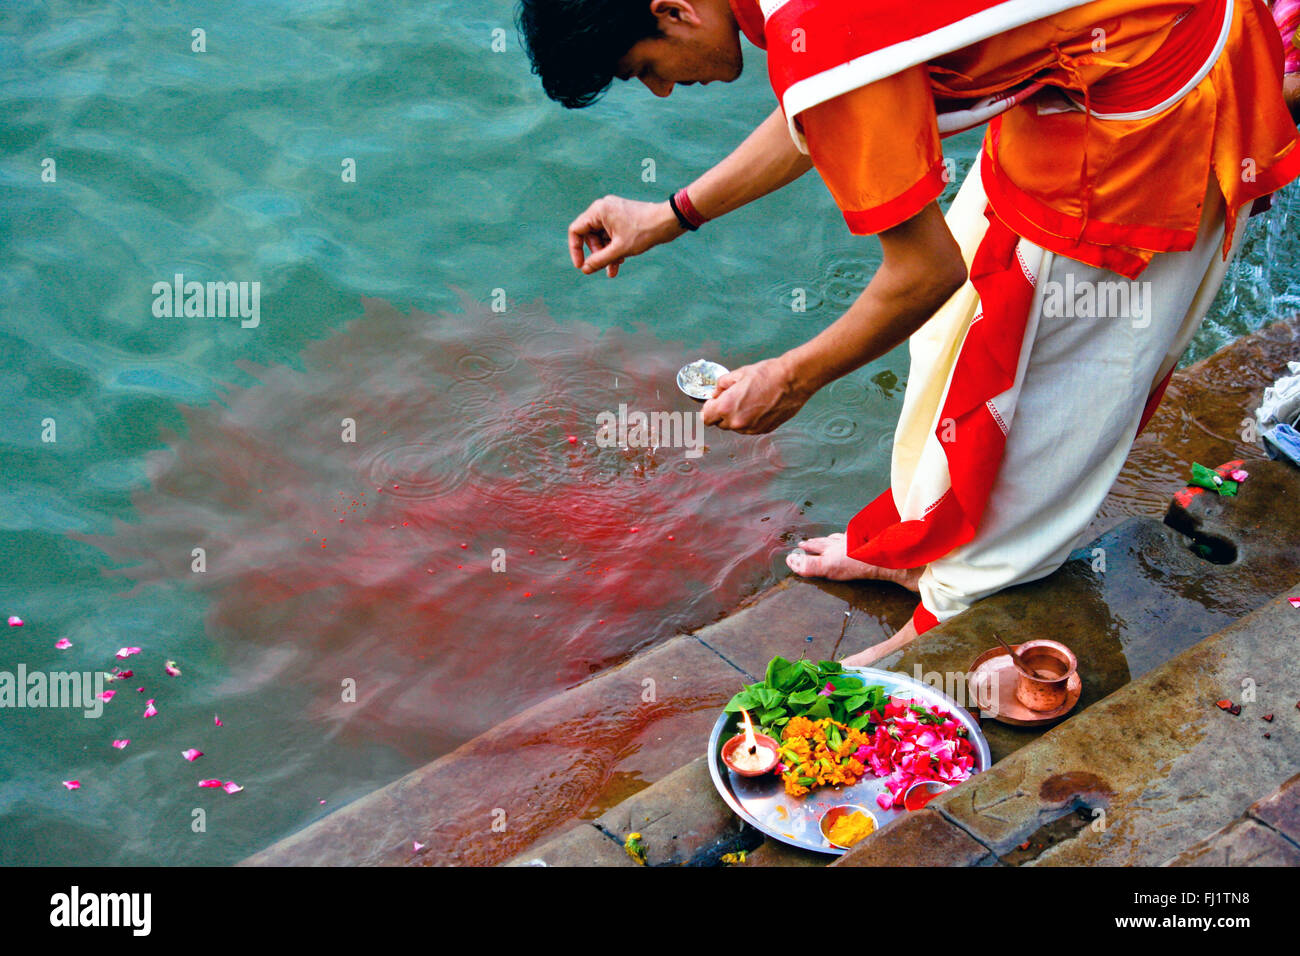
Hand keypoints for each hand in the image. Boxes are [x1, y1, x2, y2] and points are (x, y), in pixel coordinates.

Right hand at [568, 196, 684, 276]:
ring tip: (616, 268)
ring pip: (601, 238)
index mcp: (598, 211)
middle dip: (597, 254)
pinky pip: (611, 235)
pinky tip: (620, 263)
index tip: (581, 266)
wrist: (668, 222)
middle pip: (589, 236)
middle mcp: (603, 209)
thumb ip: (599, 260)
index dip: (575, 250)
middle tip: (606, 266)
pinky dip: (614, 248)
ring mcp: (613, 213)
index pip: (576, 231)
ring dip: (607, 254)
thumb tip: (585, 269)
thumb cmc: (644, 232)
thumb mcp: (619, 250)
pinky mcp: (622, 218)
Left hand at [700, 356, 810, 433]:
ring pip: (735, 427)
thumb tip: (716, 393)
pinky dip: (750, 420)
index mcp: (726, 407)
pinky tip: (759, 406)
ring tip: (750, 400)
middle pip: (720, 424)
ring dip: (737, 417)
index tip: (714, 402)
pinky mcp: (764, 430)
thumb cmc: (768, 374)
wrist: (793, 381)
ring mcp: (751, 429)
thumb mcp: (739, 373)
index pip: (705, 418)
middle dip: (722, 412)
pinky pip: (749, 428)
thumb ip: (721, 385)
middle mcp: (737, 422)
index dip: (709, 409)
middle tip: (734, 397)